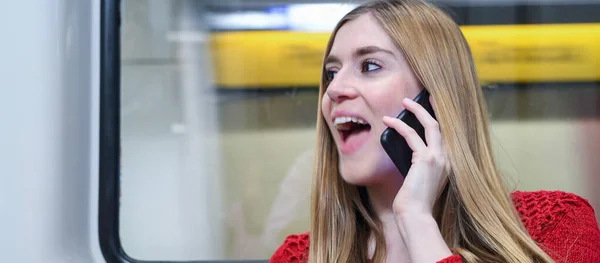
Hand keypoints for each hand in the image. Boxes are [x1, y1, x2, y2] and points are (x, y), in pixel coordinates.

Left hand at [382, 97, 448, 216]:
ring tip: (404, 102)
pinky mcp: (425, 159)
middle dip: (432, 107)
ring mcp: (439, 158)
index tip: (431, 106)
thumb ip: (419, 162)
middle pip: (442, 124)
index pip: (445, 134)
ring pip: (430, 124)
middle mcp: (448, 158)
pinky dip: (399, 125)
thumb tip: (407, 146)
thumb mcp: (420, 177)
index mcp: (448, 163)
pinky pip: (412, 135)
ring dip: (416, 110)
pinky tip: (389, 121)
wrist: (415, 215)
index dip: (439, 118)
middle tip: (423, 95)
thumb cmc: (414, 200)